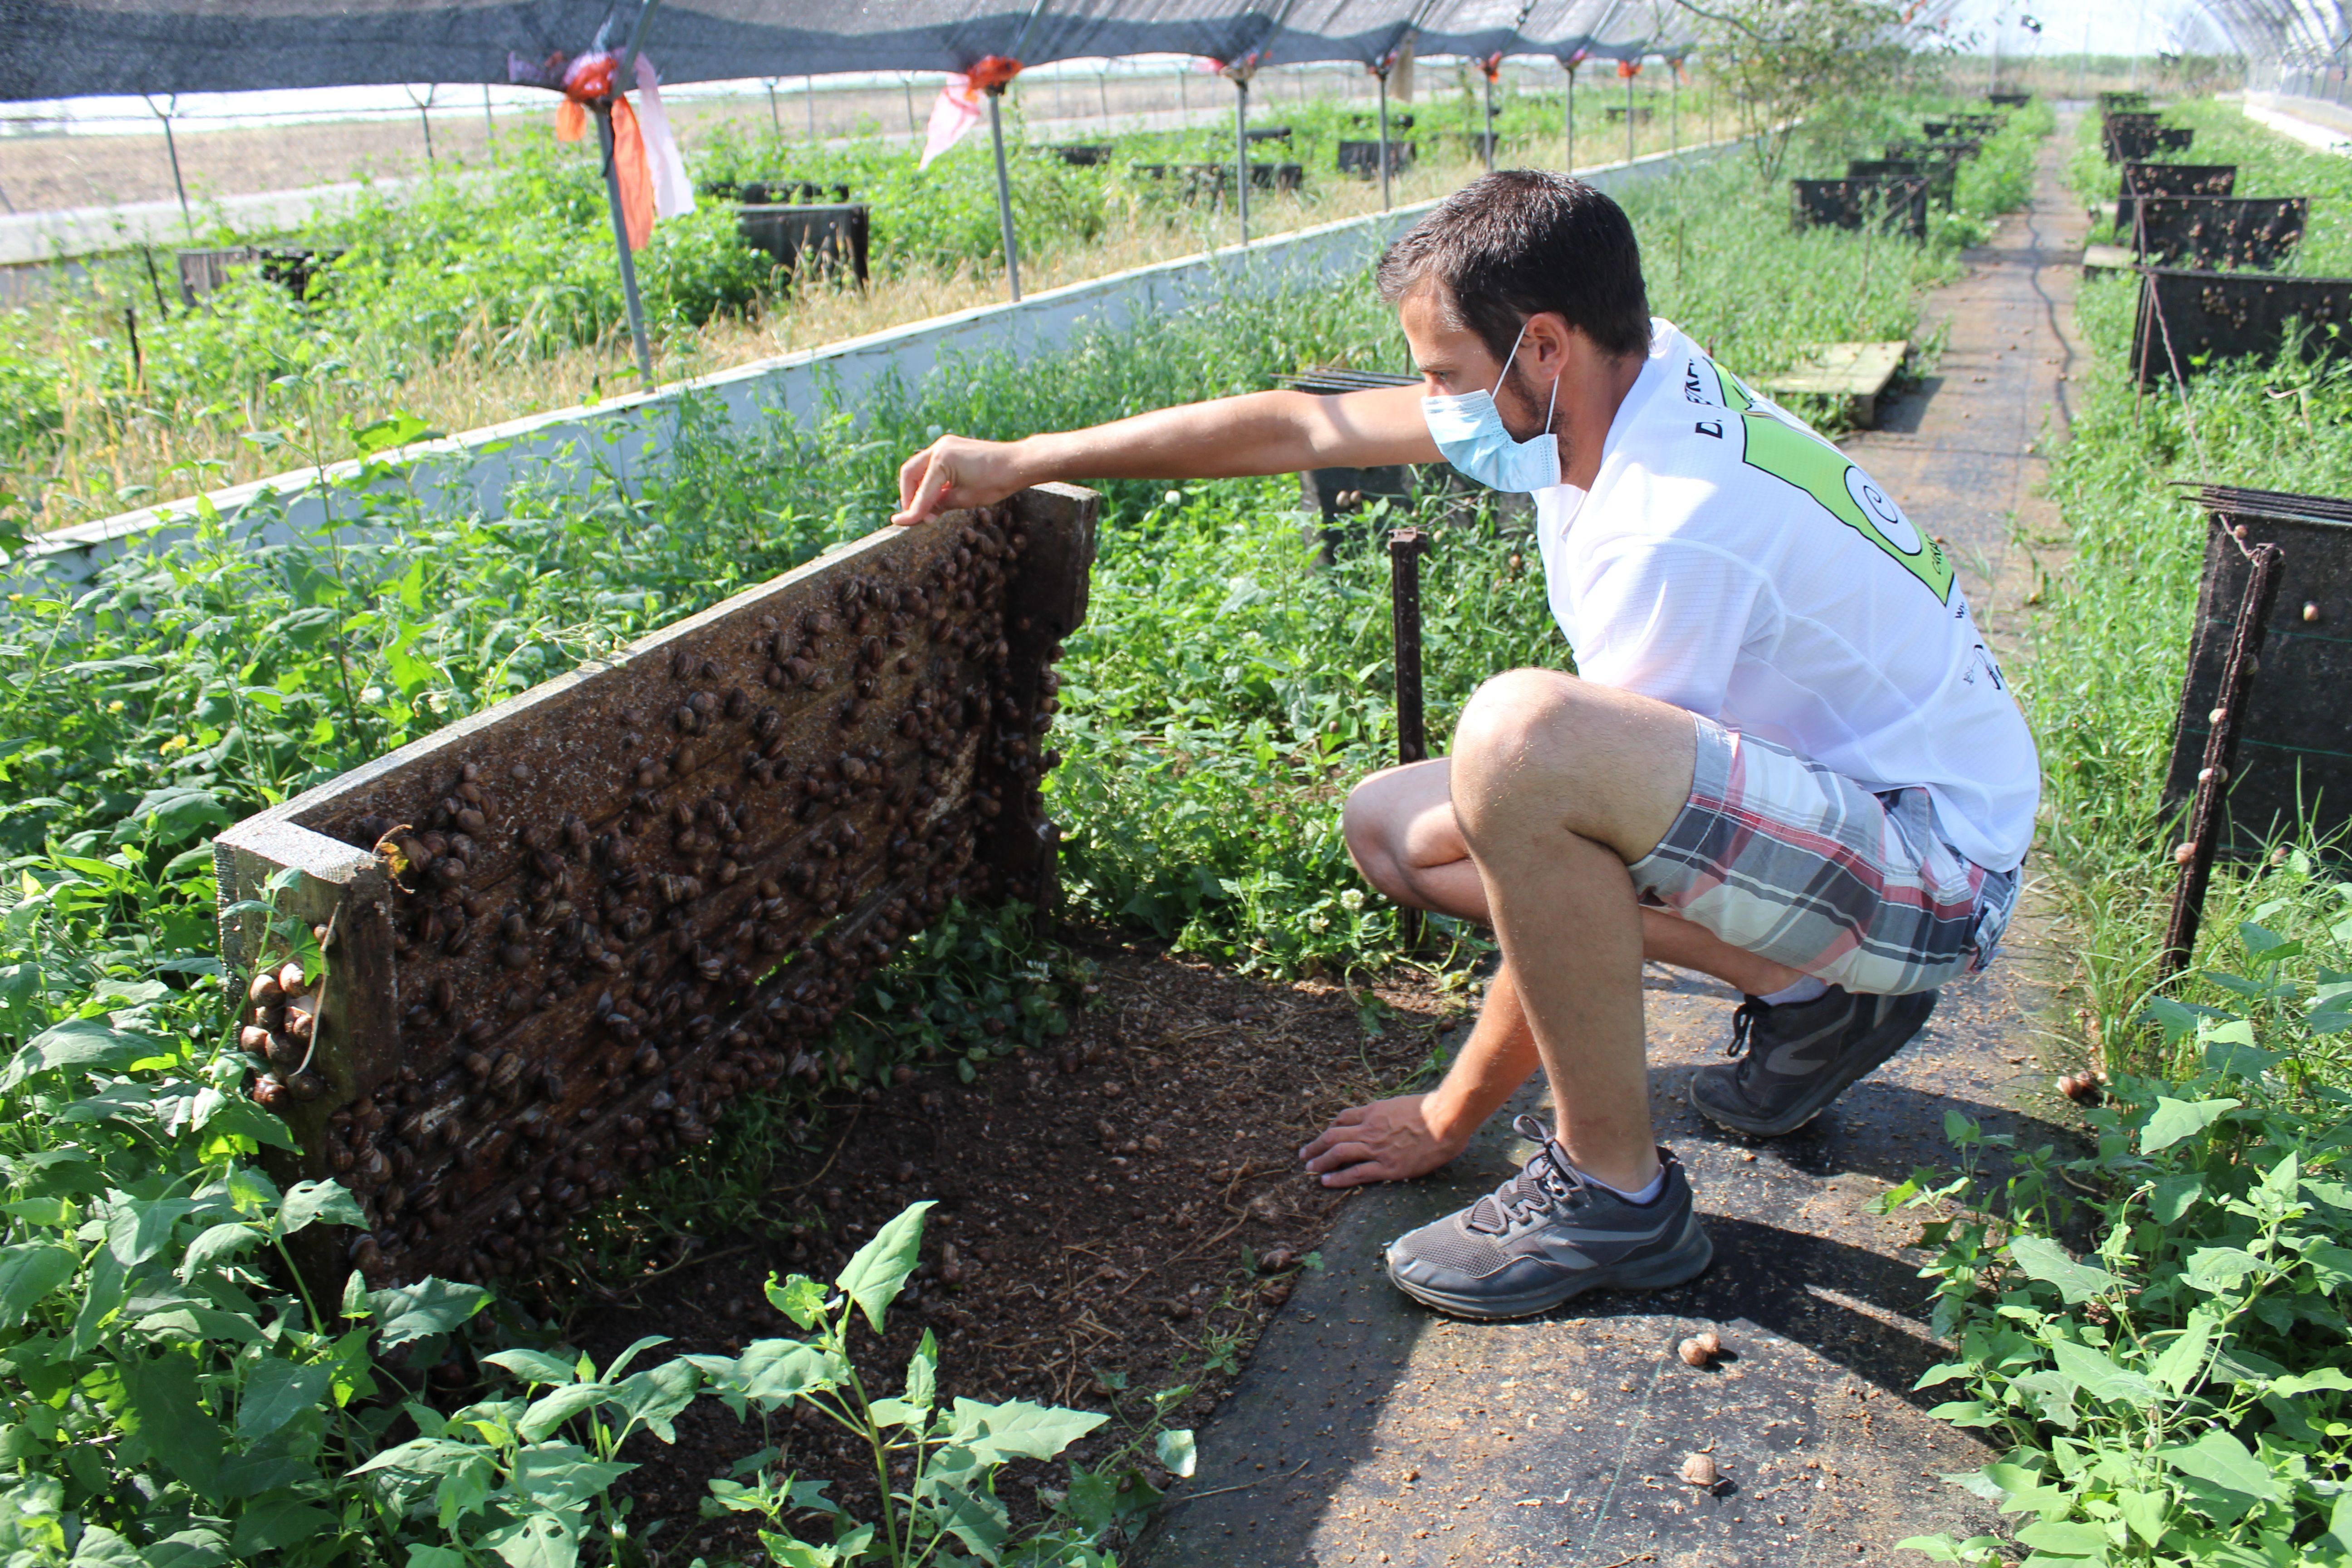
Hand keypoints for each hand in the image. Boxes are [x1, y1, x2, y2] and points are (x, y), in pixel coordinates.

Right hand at [892, 434, 1029, 525]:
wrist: (1018, 462)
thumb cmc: (995, 481)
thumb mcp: (965, 499)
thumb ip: (940, 505)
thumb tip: (923, 514)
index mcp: (941, 460)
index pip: (922, 492)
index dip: (912, 511)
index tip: (901, 524)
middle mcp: (939, 448)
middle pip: (910, 473)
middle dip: (908, 495)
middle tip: (912, 515)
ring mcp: (945, 445)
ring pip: (919, 468)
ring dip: (918, 488)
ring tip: (924, 509)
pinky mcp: (952, 447)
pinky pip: (932, 465)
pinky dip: (930, 481)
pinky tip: (936, 497)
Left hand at [1298, 1095, 1471, 1187]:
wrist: (1446, 1120)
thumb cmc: (1432, 1109)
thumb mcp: (1404, 1103)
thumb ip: (1391, 1111)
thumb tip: (1391, 1117)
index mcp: (1374, 1111)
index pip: (1344, 1118)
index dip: (1332, 1127)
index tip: (1326, 1135)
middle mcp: (1370, 1129)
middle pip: (1333, 1136)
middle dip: (1316, 1145)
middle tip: (1304, 1153)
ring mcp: (1377, 1149)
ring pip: (1338, 1154)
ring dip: (1320, 1161)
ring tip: (1309, 1168)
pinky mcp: (1387, 1167)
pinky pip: (1356, 1173)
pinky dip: (1339, 1178)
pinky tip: (1327, 1182)